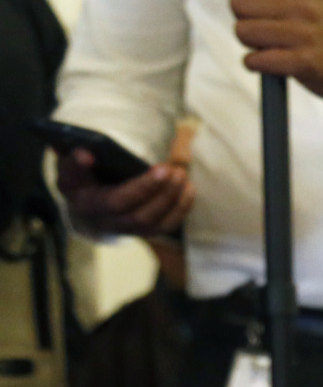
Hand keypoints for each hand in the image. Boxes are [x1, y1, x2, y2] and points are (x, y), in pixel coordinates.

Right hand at [56, 150, 193, 236]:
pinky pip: (166, 226)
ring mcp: (126, 230)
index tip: (142, 165)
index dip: (132, 186)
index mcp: (86, 204)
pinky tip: (188, 188)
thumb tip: (85, 154)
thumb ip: (74, 161)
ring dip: (172, 199)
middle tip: (171, 169)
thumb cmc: (81, 177)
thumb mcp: (71, 167)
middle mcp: (105, 222)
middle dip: (155, 191)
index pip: (110, 200)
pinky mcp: (143, 231)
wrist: (88, 202)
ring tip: (181, 174)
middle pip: (137, 214)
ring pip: (153, 222)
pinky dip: (181, 207)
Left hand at [225, 0, 322, 118]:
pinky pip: (254, 59)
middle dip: (244, 18)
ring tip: (270, 46)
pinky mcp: (304, 63)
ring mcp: (305, 34)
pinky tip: (272, 63)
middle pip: (239, 2)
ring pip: (243, 31)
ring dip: (250, 43)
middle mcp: (305, 6)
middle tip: (266, 28)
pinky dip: (256, 64)